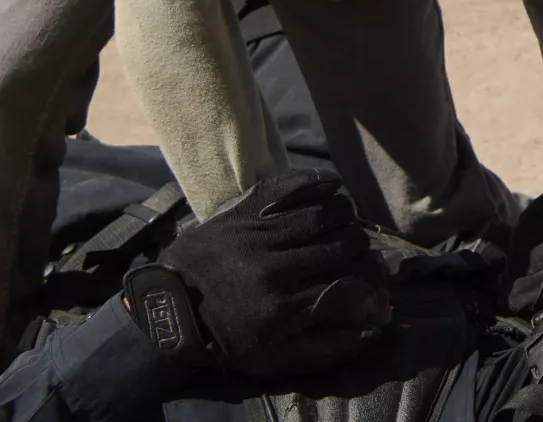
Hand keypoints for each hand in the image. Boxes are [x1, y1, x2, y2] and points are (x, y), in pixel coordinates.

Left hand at [139, 170, 388, 377]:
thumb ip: (326, 348)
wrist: (168, 310)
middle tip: (362, 255)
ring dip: (346, 218)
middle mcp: (273, 269)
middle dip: (362, 251)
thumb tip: (373, 329)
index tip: (374, 286)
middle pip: (343, 247)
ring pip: (324, 214)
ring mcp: (257, 236)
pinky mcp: (243, 212)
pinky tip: (333, 187)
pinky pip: (289, 186)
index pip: (349, 287)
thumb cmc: (227, 338)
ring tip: (349, 224)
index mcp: (282, 309)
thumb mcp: (273, 360)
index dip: (372, 285)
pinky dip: (318, 182)